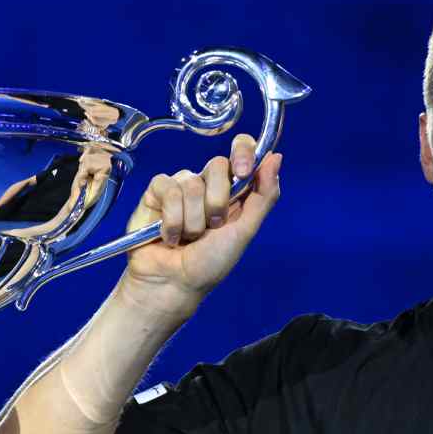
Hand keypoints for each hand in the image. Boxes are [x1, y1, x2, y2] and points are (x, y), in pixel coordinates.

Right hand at [119, 134, 282, 318]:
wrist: (174, 284)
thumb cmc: (209, 264)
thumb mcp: (245, 232)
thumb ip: (264, 196)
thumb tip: (276, 157)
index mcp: (234, 190)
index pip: (242, 150)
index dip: (243, 152)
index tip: (243, 172)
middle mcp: (208, 184)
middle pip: (217, 165)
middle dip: (217, 203)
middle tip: (212, 227)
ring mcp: (181, 186)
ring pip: (192, 183)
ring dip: (193, 220)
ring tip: (187, 237)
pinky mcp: (156, 193)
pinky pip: (167, 188)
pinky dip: (171, 218)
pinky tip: (169, 235)